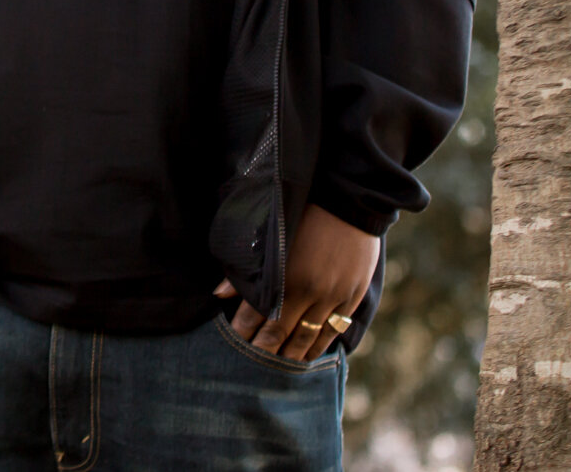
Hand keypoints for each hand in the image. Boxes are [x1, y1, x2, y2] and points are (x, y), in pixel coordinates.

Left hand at [215, 203, 377, 361]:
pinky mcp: (351, 297)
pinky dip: (320, 346)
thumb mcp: (271, 235)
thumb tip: (219, 293)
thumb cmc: (304, 213)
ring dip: (291, 356)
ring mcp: (331, 297)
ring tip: (278, 370)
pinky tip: (309, 356)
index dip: (243, 333)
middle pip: (280, 332)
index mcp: (283, 276)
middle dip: (264, 351)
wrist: (348, 200)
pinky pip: (334, 330)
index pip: (255, 315)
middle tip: (252, 368)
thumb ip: (248, 268)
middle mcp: (307, 292)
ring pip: (308, 337)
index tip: (233, 347)